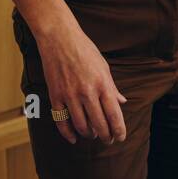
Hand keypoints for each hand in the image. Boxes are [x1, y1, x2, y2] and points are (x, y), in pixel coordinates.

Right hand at [35, 22, 127, 144]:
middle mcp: (87, 92)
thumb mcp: (104, 67)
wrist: (59, 38)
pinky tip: (74, 138)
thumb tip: (122, 102)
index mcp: (103, 84)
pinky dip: (68, 133)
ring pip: (81, 125)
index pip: (114, 114)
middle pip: (99, 124)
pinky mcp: (55, 95)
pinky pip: (61, 121)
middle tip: (108, 140)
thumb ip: (112, 87)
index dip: (118, 130)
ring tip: (92, 135)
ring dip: (88, 134)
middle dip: (105, 136)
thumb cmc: (85, 50)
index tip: (120, 137)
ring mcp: (70, 95)